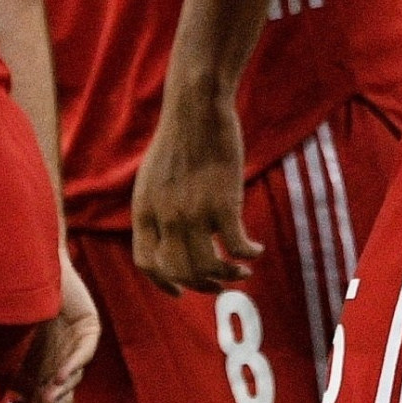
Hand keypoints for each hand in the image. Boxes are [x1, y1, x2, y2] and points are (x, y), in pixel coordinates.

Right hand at [9, 251, 104, 402]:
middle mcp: (58, 360)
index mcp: (37, 368)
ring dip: (58, 390)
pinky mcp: (88, 326)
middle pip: (60, 399)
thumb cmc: (6, 299)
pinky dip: (72, 366)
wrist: (25, 262)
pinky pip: (85, 352)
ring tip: (44, 396)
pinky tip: (57, 379)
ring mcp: (75, 345)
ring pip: (73, 379)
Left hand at [130, 88, 255, 290]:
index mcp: (144, 211)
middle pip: (179, 271)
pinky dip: (248, 254)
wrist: (197, 111)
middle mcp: (164, 217)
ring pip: (207, 265)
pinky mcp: (222, 203)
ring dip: (228, 276)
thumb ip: (157, 209)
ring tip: (243, 272)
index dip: (165, 284)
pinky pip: (235, 246)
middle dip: (202, 284)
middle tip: (221, 283)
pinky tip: (257, 251)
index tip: (182, 291)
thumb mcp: (152, 179)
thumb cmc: (180, 139)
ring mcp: (192, 212)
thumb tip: (171, 235)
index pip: (147, 264)